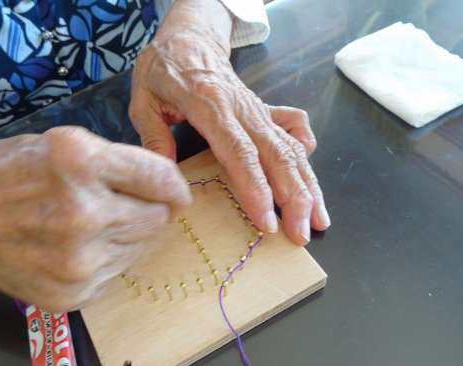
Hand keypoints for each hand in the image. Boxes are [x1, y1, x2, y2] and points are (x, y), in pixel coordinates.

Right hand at [0, 127, 190, 311]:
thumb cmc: (3, 171)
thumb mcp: (62, 143)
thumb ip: (121, 164)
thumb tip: (172, 192)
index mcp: (79, 162)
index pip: (161, 179)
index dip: (174, 185)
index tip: (175, 191)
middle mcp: (82, 214)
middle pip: (158, 219)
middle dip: (147, 208)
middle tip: (117, 203)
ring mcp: (76, 261)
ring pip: (141, 248)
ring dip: (126, 235)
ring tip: (87, 224)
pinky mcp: (71, 294)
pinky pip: (117, 273)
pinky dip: (105, 259)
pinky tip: (73, 247)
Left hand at [129, 0, 329, 244]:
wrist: (190, 36)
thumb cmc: (164, 67)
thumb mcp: (143, 98)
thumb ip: (154, 137)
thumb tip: (167, 181)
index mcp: (210, 105)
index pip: (239, 153)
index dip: (257, 189)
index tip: (268, 221)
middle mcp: (242, 109)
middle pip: (276, 155)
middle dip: (294, 196)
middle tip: (302, 233)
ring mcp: (258, 110)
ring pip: (291, 148)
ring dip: (308, 184)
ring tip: (319, 218)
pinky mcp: (265, 111)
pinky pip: (294, 129)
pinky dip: (306, 152)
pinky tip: (308, 176)